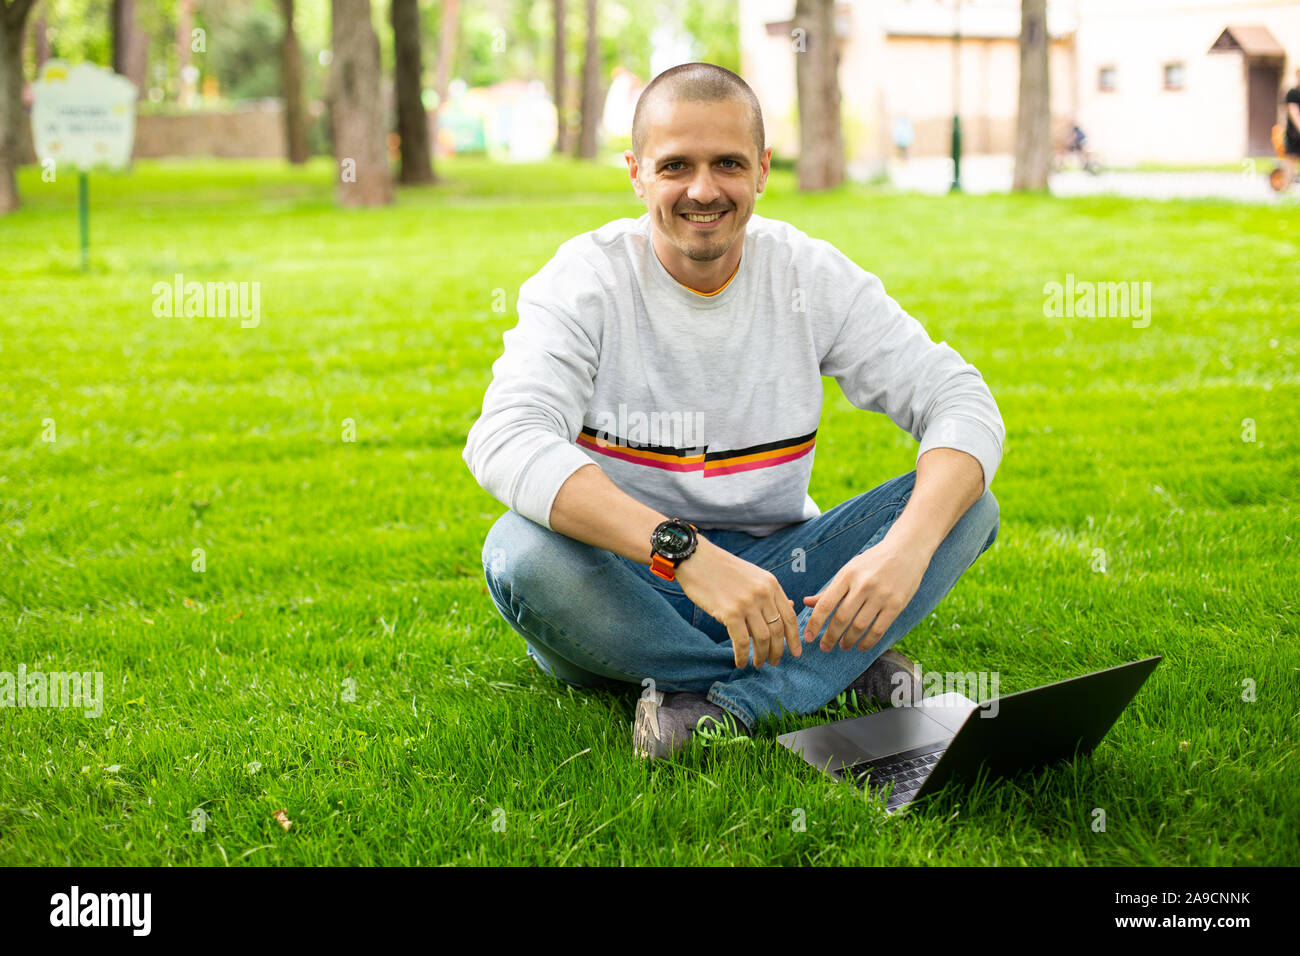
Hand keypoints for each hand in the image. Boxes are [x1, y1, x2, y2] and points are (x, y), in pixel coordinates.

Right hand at [675, 538, 800, 668]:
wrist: (696, 559)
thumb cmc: (721, 569)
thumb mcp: (752, 576)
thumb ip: (769, 593)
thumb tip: (790, 607)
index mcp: (770, 584)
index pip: (790, 616)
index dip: (794, 637)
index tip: (795, 652)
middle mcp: (762, 593)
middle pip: (778, 630)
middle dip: (778, 650)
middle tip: (774, 662)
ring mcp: (747, 603)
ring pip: (763, 638)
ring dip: (761, 655)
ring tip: (758, 664)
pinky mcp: (730, 612)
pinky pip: (741, 641)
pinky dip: (742, 656)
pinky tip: (740, 662)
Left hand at [802, 539, 929, 652]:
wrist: (906, 550)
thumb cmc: (872, 562)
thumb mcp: (849, 570)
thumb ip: (830, 589)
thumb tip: (807, 602)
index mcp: (847, 575)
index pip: (825, 604)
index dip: (814, 623)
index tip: (807, 638)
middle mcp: (863, 585)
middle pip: (841, 618)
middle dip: (830, 637)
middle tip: (825, 647)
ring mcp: (881, 595)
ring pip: (859, 627)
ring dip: (848, 641)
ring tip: (843, 646)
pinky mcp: (896, 604)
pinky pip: (878, 629)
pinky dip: (868, 642)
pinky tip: (861, 646)